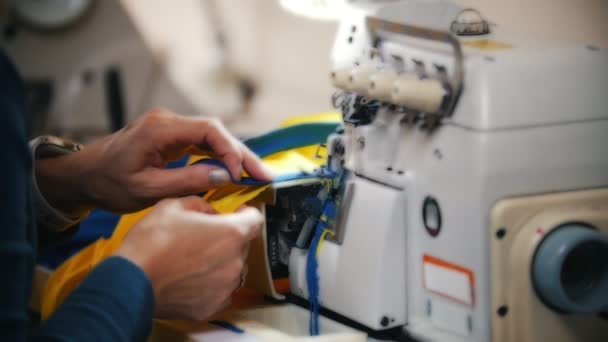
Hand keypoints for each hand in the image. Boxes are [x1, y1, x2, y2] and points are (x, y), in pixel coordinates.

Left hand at [35, 108, 271, 213]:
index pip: (208, 129)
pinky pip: (202, 143)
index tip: (241, 174)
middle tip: (266, 176)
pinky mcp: (171, 136)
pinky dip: (220, 157)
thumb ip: (188, 181)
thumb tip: (225, 177)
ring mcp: (170, 127)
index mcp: (160, 128)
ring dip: (234, 156)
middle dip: (242, 154)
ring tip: (258, 175)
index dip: (230, 150)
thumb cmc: (108, 183)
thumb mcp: (147, 188)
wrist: (84, 175)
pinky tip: (234, 172)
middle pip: (216, 132)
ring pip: (213, 137)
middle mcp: (168, 121)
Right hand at [113, 196, 263, 319]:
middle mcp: (234, 261)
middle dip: (228, 238)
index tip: (239, 213)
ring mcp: (226, 286)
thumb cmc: (151, 243)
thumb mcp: (174, 205)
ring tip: (194, 258)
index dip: (247, 213)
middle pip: (243, 244)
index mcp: (231, 233)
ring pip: (233, 268)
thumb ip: (201, 204)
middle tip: (204, 236)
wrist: (131, 281)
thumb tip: (210, 211)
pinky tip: (192, 277)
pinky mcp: (213, 305)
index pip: (256, 219)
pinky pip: (222, 290)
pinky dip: (212, 283)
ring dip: (221, 261)